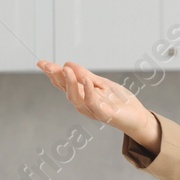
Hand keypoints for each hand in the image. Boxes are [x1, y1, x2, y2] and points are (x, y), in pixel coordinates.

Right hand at [37, 60, 153, 143]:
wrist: (137, 117)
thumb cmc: (119, 101)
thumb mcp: (101, 84)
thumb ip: (85, 75)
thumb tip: (67, 64)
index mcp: (81, 95)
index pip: (63, 84)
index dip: (52, 74)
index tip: (41, 63)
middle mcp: (83, 104)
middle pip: (65, 90)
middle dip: (56, 77)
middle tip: (47, 65)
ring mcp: (92, 110)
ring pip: (75, 97)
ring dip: (70, 83)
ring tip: (65, 69)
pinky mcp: (104, 114)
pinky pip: (93, 103)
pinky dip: (89, 91)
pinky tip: (87, 80)